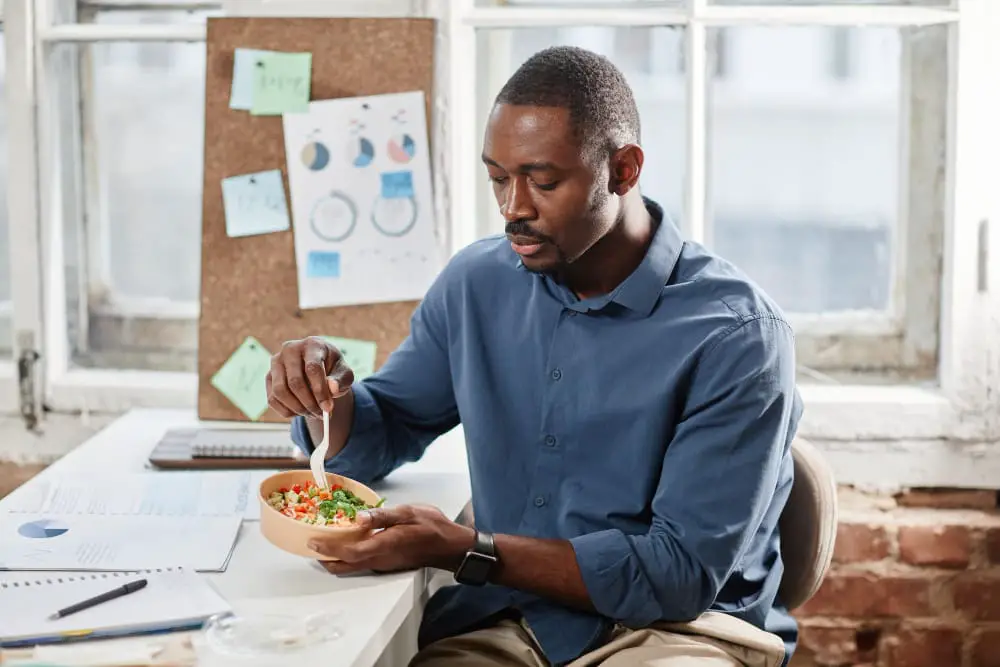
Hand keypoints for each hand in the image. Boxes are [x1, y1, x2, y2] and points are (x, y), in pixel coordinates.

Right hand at [267, 336, 354, 417]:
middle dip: (309, 403)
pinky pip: (272, 399)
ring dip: (297, 408)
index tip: (328, 408)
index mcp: (312, 344)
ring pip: (280, 391)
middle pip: (295, 382)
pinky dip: (287, 411)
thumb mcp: (344, 374)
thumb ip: (341, 380)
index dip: (320, 391)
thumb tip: (332, 389)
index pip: (312, 368)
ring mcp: (276, 362)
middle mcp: (290, 349)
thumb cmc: (333, 370)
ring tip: (312, 414)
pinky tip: (300, 412)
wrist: (319, 369)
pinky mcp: (268, 376)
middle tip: (320, 415)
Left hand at [309, 505, 474, 574]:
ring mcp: (382, 563)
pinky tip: (346, 539)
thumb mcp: (408, 512)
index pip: (350, 552)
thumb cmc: (431, 526)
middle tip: (311, 543)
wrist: (448, 545)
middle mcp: (379, 559)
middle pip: (344, 566)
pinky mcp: (385, 562)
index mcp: (384, 545)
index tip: (312, 542)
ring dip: (335, 557)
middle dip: (325, 557)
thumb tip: (358, 517)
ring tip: (324, 539)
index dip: (329, 549)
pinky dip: (347, 555)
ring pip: (351, 566)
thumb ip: (383, 515)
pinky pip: (360, 562)